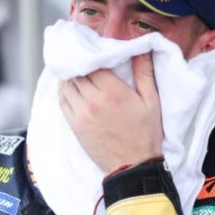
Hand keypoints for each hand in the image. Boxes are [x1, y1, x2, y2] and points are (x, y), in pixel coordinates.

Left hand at [58, 53, 162, 173]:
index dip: (93, 54)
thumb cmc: (146, 133)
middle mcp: (92, 100)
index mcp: (113, 91)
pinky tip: (72, 87)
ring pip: (67, 85)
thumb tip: (142, 49)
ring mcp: (80, 113)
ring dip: (71, 76)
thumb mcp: (152, 101)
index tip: (96, 50)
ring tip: (79, 72)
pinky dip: (64, 90)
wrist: (133, 165)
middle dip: (81, 63)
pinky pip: (62, 100)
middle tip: (87, 59)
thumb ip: (145, 74)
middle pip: (77, 72)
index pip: (92, 62)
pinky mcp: (74, 125)